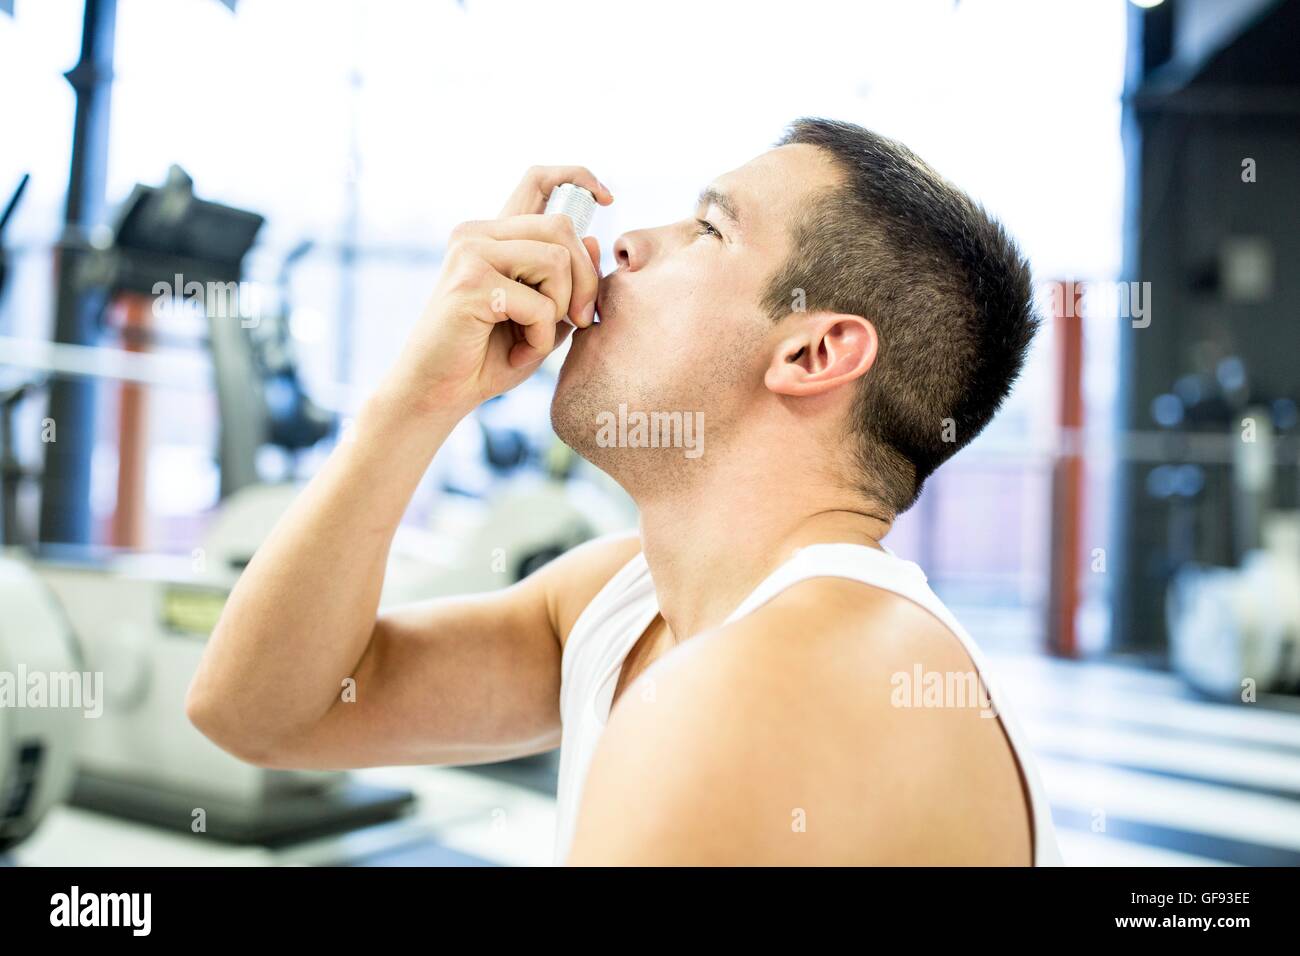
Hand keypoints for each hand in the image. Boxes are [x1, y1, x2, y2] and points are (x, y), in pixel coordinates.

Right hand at [384, 166, 613, 417]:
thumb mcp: (544, 316)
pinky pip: (539, 303)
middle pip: (562, 227)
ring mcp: (470, 252)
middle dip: (586, 279)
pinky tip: (520, 351)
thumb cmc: (489, 358)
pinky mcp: (470, 282)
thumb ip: (567, 280)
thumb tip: (595, 238)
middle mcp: (477, 233)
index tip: (608, 197)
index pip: (539, 180)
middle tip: (579, 320)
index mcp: (494, 235)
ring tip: (536, 337)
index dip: (578, 177)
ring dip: (560, 309)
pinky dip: (542, 337)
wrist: (438, 394)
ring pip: (557, 259)